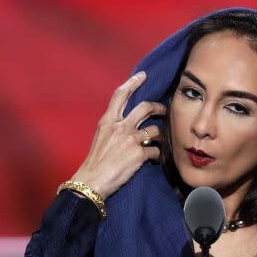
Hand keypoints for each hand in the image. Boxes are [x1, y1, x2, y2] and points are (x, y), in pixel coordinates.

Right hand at [71, 71, 165, 198]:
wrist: (92, 181)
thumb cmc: (96, 162)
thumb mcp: (101, 137)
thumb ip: (113, 127)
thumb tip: (125, 123)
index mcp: (108, 121)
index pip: (120, 95)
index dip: (133, 83)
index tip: (142, 76)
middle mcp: (120, 127)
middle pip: (145, 107)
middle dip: (158, 106)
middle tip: (163, 109)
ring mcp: (130, 140)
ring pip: (155, 129)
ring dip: (161, 135)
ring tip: (160, 141)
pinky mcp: (139, 155)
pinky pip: (156, 151)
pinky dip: (158, 155)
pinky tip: (155, 159)